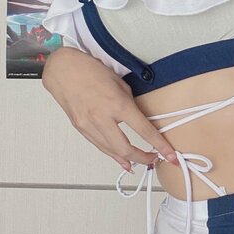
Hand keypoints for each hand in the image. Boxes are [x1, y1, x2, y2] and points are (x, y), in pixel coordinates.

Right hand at [42, 47, 177, 170]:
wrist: (63, 70)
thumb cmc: (91, 70)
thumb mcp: (119, 84)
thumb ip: (129, 104)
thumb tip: (138, 119)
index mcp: (117, 104)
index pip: (144, 130)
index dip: (160, 145)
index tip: (170, 155)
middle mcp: (102, 118)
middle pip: (126, 149)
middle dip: (143, 158)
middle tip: (155, 159)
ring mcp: (89, 125)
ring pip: (111, 151)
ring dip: (128, 160)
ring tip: (142, 163)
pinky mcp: (80, 128)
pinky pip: (100, 146)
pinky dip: (112, 155)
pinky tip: (121, 160)